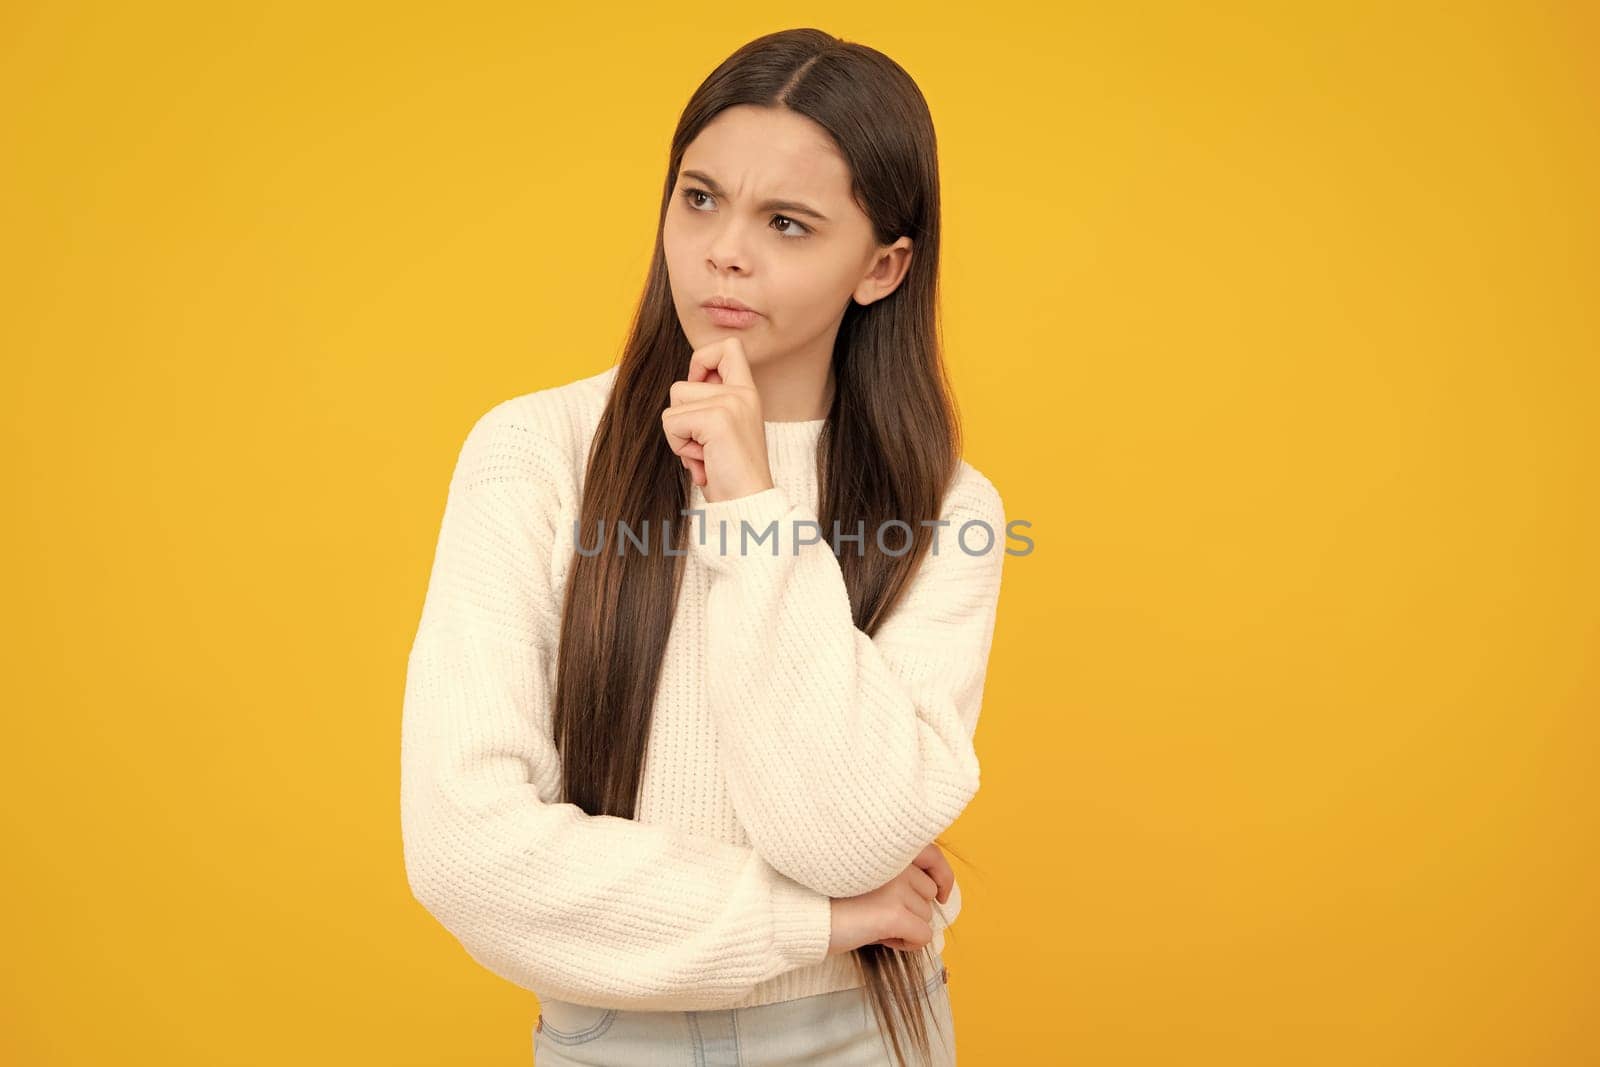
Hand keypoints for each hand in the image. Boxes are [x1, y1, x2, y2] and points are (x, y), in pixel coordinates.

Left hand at [661, 337, 774, 502]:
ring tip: (705, 454)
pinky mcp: (717, 419)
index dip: (702, 359)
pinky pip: (671, 423)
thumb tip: (684, 388)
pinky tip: (703, 461)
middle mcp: (742, 393)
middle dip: (681, 419)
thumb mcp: (723, 431)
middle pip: (681, 385)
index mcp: (748, 393)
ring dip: (679, 435)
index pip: (728, 347)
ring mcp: (731, 403)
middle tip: (705, 446)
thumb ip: (710, 404)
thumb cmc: (729, 475)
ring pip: (673, 404)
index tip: (699, 387)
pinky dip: (679, 446)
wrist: (747, 504)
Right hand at [826, 843, 957, 955]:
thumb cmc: (826, 897)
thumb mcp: (863, 874)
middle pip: (929, 892)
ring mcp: (896, 887)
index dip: (943, 877)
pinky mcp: (894, 913)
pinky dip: (908, 943)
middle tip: (882, 917)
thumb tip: (926, 900)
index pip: (933, 854)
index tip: (941, 895)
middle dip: (912, 909)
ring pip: (926, 916)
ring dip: (906, 927)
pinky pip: (922, 936)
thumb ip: (893, 875)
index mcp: (887, 847)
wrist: (803, 914)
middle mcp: (895, 861)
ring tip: (875, 926)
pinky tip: (883, 939)